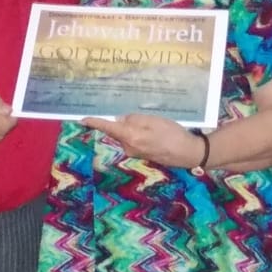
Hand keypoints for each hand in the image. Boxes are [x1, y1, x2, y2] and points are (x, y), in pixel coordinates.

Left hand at [79, 113, 200, 167]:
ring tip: (153, 123)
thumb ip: (134, 119)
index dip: (95, 123)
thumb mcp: (154, 120)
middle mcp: (129, 147)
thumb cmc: (173, 134)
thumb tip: (120, 121)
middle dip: (122, 123)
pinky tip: (154, 132)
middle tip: (138, 115)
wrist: (188, 153)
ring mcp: (135, 153)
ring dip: (133, 128)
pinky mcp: (142, 155)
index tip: (83, 120)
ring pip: (127, 136)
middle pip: (118, 132)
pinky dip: (138, 134)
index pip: (108, 128)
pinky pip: (134, 141)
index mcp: (131, 137)